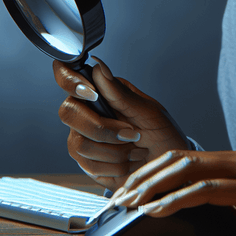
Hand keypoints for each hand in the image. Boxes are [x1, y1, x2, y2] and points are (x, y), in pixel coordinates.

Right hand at [54, 56, 190, 191]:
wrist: (168, 169)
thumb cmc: (162, 134)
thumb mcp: (148, 111)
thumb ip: (120, 92)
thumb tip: (98, 66)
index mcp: (101, 90)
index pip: (68, 75)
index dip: (70, 81)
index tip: (91, 94)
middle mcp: (87, 111)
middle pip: (68, 112)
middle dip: (101, 128)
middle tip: (131, 134)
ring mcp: (83, 136)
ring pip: (78, 142)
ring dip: (114, 151)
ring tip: (135, 150)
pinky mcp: (86, 161)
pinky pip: (87, 164)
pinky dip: (114, 166)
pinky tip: (128, 163)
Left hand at [110, 149, 235, 235]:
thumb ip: (234, 201)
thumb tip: (210, 210)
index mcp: (235, 160)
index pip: (183, 158)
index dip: (152, 172)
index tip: (131, 190)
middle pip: (177, 159)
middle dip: (143, 177)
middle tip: (118, 197)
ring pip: (187, 169)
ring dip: (153, 187)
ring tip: (129, 204)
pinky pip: (208, 189)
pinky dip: (178, 199)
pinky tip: (159, 210)